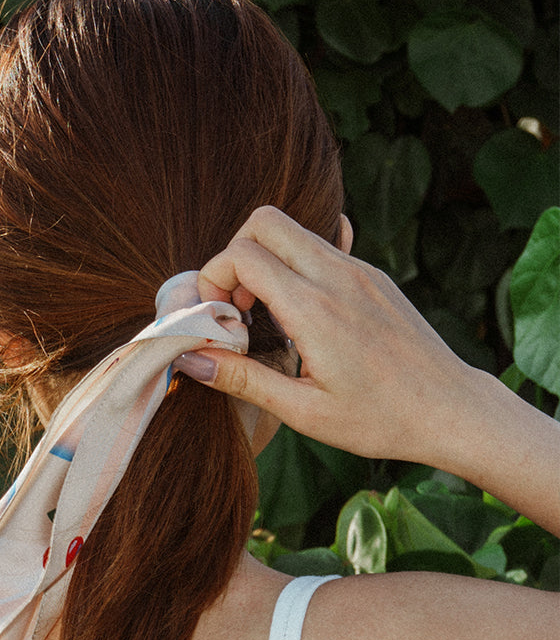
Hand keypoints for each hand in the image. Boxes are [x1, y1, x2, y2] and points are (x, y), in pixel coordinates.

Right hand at [173, 206, 484, 464]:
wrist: (449, 408)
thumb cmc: (379, 419)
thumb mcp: (302, 411)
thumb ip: (242, 379)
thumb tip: (191, 359)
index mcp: (314, 309)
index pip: (243, 254)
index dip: (213, 279)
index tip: (219, 319)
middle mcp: (337, 276)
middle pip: (264, 220)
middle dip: (234, 255)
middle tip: (236, 306)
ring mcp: (359, 270)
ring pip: (293, 231)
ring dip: (265, 261)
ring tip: (266, 316)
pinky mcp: (372, 275)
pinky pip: (321, 249)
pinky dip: (294, 269)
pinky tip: (300, 316)